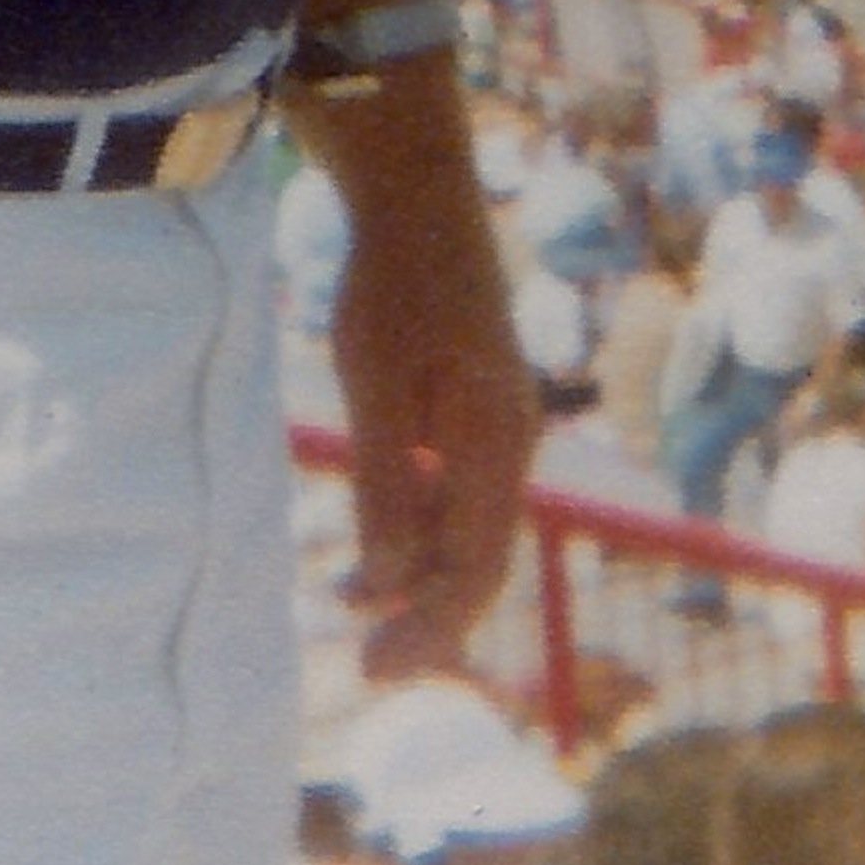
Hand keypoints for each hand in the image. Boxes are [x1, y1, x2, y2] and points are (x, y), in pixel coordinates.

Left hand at [332, 161, 536, 680]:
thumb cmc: (395, 286)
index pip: (477, 571)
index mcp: (497, 445)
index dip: (430, 630)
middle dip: (427, 616)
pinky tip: (375, 536)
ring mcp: (497, 422)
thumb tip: (390, 581)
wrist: (418, 195)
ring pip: (467, 525)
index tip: (375, 669)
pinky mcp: (475, 403)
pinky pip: (456, 487)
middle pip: (479, 558)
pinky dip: (418, 524)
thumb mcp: (377, 388)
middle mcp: (511, 442)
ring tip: (353, 603)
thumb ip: (386, 485)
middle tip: (366, 662)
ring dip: (418, 573)